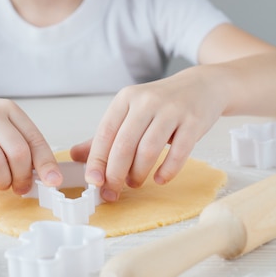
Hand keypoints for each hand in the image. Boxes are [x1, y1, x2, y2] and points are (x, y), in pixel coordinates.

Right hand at [0, 85, 61, 194]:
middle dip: (22, 177)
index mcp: (8, 109)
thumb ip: (16, 139)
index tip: (53, 181)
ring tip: (0, 186)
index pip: (34, 138)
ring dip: (1, 181)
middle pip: (17, 152)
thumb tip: (40, 171)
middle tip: (19, 188)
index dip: (46, 163)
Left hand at [71, 66, 225, 201]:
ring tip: (135, 183)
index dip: (97, 160)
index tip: (93, 181)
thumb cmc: (162, 104)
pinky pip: (178, 152)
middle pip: (124, 144)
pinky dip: (167, 170)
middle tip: (113, 190)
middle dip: (116, 173)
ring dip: (139, 173)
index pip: (105, 132)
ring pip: (148, 149)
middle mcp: (146, 101)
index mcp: (126, 99)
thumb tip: (75, 156)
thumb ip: (106, 135)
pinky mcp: (193, 121)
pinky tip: (160, 179)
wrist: (202, 86)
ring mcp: (171, 110)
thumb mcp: (131, 112)